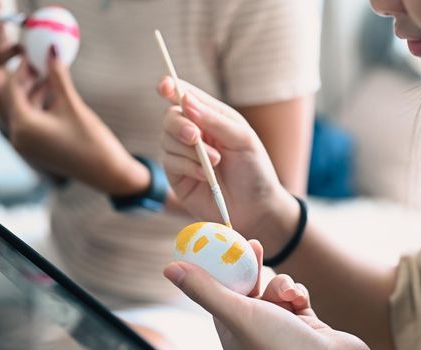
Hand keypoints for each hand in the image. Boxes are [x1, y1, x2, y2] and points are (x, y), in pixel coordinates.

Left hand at [6, 47, 149, 194]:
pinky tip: (56, 94)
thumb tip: (51, 51)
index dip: (23, 68)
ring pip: (25, 110)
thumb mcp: (73, 105)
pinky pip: (32, 122)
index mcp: (22, 126)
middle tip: (43, 60)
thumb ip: (58, 77)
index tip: (35, 53)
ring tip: (52, 74)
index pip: (13, 88)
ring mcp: (28, 146)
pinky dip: (41, 107)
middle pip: (16, 99)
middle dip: (29, 79)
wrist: (108, 174)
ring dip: (36, 92)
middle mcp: (18, 138)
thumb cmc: (92, 142)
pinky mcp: (38, 149)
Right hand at [158, 78, 298, 255]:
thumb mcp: (242, 139)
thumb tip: (185, 99)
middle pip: (170, 117)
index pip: (186, 97)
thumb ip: (214, 119)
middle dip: (179, 125)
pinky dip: (187, 166)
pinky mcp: (177, 176)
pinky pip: (169, 162)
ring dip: (190, 150)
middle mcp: (195, 133)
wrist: (256, 208)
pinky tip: (206, 176)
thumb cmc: (254, 170)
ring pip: (166, 139)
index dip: (172, 88)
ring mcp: (183, 154)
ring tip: (216, 162)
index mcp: (212, 118)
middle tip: (195, 136)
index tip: (164, 86)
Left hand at [163, 240, 368, 349]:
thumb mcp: (238, 313)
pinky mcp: (303, 324)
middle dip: (251, 266)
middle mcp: (253, 328)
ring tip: (287, 293)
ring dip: (282, 283)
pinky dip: (299, 293)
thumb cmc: (280, 345)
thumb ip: (205, 290)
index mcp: (232, 329)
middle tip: (253, 243)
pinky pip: (296, 296)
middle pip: (247, 287)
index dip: (220, 266)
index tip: (223, 244)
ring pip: (275, 288)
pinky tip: (302, 301)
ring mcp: (279, 326)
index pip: (219, 290)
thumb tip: (169, 268)